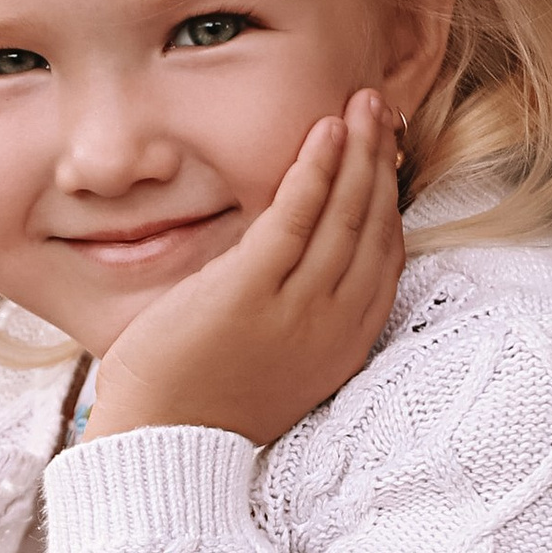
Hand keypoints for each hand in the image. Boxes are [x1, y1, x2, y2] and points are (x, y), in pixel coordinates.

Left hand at [86, 92, 402, 448]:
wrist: (161, 449)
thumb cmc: (201, 404)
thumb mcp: (273, 359)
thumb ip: (294, 310)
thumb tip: (291, 261)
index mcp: (344, 344)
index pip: (384, 256)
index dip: (390, 199)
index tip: (385, 154)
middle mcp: (333, 325)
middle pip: (374, 226)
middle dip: (381, 160)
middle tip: (378, 108)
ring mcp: (296, 309)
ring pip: (345, 214)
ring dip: (358, 151)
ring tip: (362, 103)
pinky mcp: (250, 291)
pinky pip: (295, 217)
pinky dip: (315, 170)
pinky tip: (324, 132)